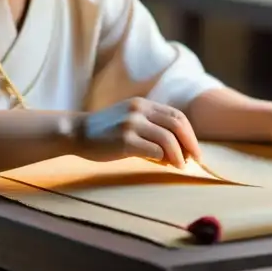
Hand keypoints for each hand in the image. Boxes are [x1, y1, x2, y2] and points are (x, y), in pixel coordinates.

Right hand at [74, 97, 201, 168]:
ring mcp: (132, 124)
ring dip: (178, 155)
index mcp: (143, 104)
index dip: (190, 134)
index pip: (177, 116)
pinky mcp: (124, 140)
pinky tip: (163, 164)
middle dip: (190, 144)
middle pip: (177, 125)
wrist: (77, 132)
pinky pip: (154, 150)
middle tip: (194, 159)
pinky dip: (163, 159)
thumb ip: (151, 128)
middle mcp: (140, 110)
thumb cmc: (105, 132)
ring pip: (168, 139)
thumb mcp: (129, 119)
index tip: (194, 149)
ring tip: (179, 165)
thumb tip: (176, 152)